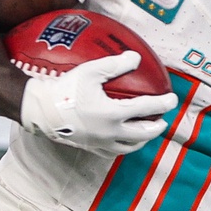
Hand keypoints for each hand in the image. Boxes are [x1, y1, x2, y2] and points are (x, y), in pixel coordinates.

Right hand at [18, 50, 178, 156]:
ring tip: (147, 132)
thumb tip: (136, 58)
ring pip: (129, 147)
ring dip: (142, 139)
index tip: (172, 99)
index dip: (163, 104)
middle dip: (156, 127)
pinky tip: (123, 140)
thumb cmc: (64, 89)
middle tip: (162, 119)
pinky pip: (112, 152)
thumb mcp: (90, 71)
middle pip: (143, 134)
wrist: (39, 110)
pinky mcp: (90, 147)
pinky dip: (124, 146)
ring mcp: (100, 143)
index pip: (146, 109)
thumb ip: (115, 65)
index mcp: (113, 114)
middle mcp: (110, 132)